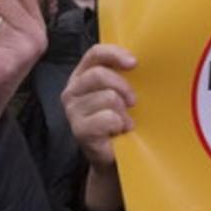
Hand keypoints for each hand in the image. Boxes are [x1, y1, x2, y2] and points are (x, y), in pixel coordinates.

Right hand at [63, 44, 136, 210]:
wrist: (114, 156)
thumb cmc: (119, 120)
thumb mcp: (120, 92)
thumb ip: (122, 74)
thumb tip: (138, 60)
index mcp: (81, 76)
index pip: (94, 54)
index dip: (114, 54)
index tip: (134, 63)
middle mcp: (72, 91)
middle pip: (99, 74)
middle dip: (123, 87)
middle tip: (133, 101)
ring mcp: (72, 111)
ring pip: (107, 97)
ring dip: (123, 111)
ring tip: (123, 121)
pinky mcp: (79, 130)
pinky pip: (108, 118)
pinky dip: (120, 124)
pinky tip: (119, 131)